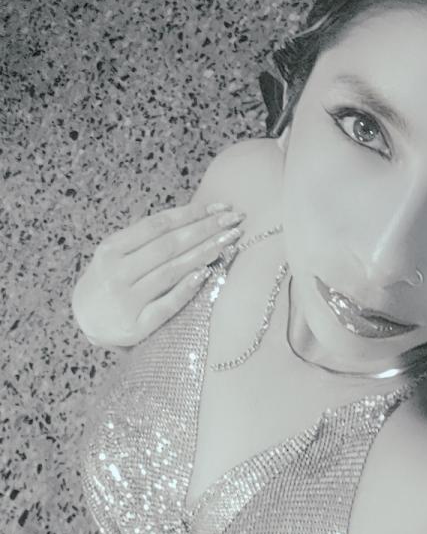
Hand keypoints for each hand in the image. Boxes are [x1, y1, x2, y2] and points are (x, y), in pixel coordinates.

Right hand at [72, 200, 244, 347]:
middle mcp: (116, 273)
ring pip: (170, 272)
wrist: (84, 321)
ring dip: (203, 253)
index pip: (157, 225)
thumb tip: (198, 216)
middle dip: (205, 230)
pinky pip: (166, 305)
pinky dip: (187, 288)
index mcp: (111, 249)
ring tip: (229, 241)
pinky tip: (207, 274)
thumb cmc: (110, 281)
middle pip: (168, 246)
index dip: (191, 214)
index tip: (220, 206)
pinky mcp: (136, 327)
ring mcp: (126, 301)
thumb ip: (147, 239)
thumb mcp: (117, 254)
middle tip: (235, 219)